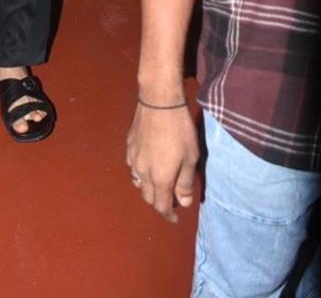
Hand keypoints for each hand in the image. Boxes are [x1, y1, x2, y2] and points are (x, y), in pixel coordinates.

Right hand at [126, 101, 198, 222]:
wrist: (159, 101)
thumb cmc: (179, 129)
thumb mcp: (190, 157)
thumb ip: (185, 182)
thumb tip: (184, 202)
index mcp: (160, 179)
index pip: (162, 206)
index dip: (169, 216)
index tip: (176, 219)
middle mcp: (143, 173)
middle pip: (148, 197)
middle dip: (159, 203)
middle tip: (171, 199)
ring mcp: (133, 158)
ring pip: (137, 183)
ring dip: (148, 188)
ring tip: (158, 184)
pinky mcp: (129, 145)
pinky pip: (132, 166)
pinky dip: (139, 172)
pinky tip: (147, 164)